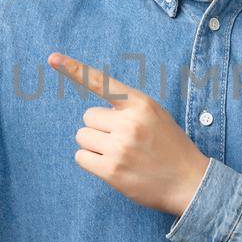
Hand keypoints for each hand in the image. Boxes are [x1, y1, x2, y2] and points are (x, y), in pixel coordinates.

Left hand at [49, 52, 210, 216]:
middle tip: (122, 140)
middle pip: (87, 116)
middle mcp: (129, 123)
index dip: (75, 70)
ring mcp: (120, 147)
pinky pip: (81, 157)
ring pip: (82, 136)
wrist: (189, 182)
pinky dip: (91, 161)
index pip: (102, 83)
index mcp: (141, 104)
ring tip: (119, 153)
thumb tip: (93, 112)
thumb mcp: (155, 115)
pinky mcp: (111, 170)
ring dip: (94, 145)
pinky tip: (112, 166)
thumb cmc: (169, 146)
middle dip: (99, 128)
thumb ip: (129, 107)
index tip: (52, 58)